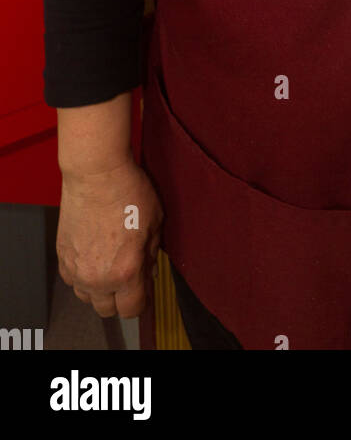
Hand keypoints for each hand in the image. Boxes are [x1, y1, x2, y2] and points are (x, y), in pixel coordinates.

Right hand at [56, 158, 163, 319]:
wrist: (96, 173)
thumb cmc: (127, 191)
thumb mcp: (156, 223)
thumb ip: (152, 254)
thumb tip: (149, 271)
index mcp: (126, 272)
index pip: (133, 309)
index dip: (142, 301)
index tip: (145, 290)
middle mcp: (99, 277)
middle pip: (108, 310)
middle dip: (121, 298)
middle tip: (130, 277)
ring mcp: (77, 269)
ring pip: (88, 297)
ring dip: (100, 289)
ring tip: (110, 265)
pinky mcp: (62, 257)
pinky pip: (73, 280)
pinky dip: (83, 275)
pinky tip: (94, 256)